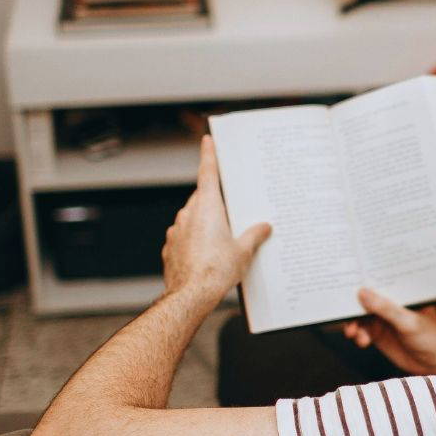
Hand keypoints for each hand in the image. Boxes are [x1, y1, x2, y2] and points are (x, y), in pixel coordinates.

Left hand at [162, 136, 270, 312]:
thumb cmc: (216, 271)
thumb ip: (254, 235)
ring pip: (193, 218)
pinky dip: (195, 240)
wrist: (190, 295)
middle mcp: (189, 214)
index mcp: (208, 207)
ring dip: (205, 223)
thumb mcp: (244, 251)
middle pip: (203, 198)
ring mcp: (176, 230)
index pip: (208, 173)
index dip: (209, 155)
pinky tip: (207, 255)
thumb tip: (264, 227)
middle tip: (232, 212)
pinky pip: (184, 236)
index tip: (207, 140)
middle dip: (216, 202)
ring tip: (222, 241)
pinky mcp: (170, 247)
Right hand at [344, 288, 435, 375]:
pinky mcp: (379, 334)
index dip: (364, 278)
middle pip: (366, 298)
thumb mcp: (409, 322)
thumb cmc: (433, 338)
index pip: (381, 279)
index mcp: (403, 292)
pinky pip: (362, 330)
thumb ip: (386, 308)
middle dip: (353, 304)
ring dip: (353, 322)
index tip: (347, 280)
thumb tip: (362, 292)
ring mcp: (384, 318)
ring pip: (361, 315)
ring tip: (353, 332)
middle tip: (342, 311)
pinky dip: (357, 334)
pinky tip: (360, 340)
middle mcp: (392, 303)